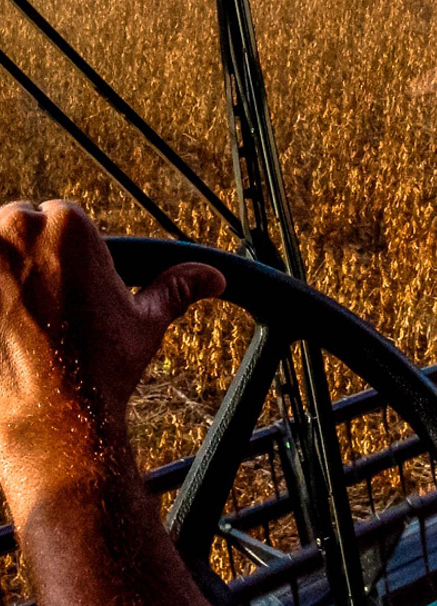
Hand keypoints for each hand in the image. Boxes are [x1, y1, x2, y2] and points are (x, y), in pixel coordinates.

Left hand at [0, 201, 224, 501]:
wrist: (51, 420)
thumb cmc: (100, 370)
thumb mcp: (146, 323)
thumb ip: (175, 289)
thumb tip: (213, 277)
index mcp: (69, 225)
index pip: (59, 218)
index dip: (65, 258)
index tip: (67, 292)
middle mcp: (16, 229)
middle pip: (15, 227)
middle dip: (25, 260)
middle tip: (41, 309)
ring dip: (1, 277)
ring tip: (15, 322)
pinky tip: (2, 332)